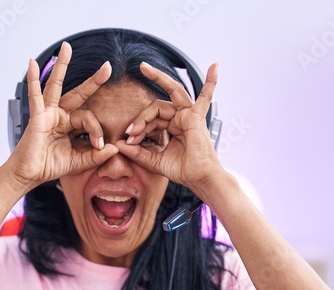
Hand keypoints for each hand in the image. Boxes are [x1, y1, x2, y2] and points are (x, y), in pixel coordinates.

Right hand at [6, 42, 119, 189]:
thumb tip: (115, 148)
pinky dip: (33, 79)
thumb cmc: (49, 167)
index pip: (89, 119)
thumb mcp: (78, 162)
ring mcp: (48, 113)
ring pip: (57, 85)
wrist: (28, 176)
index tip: (100, 145)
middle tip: (108, 66)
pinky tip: (31, 63)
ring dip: (62, 66)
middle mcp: (60, 115)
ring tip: (66, 47)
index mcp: (70, 125)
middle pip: (79, 93)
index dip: (97, 131)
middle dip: (94, 81)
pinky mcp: (37, 116)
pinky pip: (35, 95)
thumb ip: (96, 156)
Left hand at [114, 61, 223, 194]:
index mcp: (172, 126)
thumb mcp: (154, 160)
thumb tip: (118, 145)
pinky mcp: (195, 117)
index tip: (127, 141)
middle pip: (155, 107)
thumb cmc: (181, 170)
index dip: (137, 128)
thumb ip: (137, 152)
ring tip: (141, 84)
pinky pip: (205, 96)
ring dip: (154, 91)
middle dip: (140, 118)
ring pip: (166, 98)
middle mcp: (180, 117)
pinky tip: (215, 66)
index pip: (150, 119)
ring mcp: (188, 115)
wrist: (197, 179)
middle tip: (129, 132)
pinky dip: (211, 82)